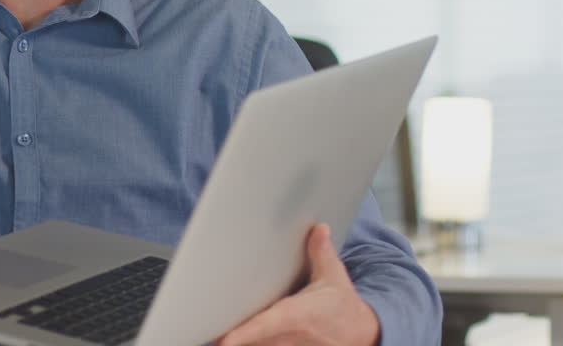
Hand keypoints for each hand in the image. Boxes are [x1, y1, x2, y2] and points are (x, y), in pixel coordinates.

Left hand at [217, 223, 380, 345]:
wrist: (362, 335)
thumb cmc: (341, 306)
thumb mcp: (334, 276)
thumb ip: (321, 252)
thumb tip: (318, 228)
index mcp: (300, 315)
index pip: (268, 325)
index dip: (245, 333)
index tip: (224, 339)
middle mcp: (291, 337)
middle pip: (254, 342)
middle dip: (229, 338)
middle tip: (200, 330)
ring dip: (236, 342)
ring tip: (207, 335)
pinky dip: (248, 344)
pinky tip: (228, 338)